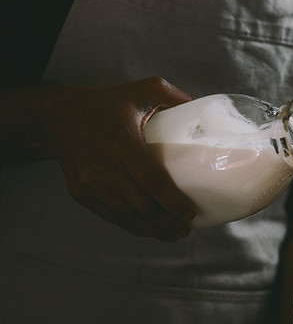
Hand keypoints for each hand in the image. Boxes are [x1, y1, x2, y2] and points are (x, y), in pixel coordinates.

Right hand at [48, 76, 196, 239]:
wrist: (60, 116)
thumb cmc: (105, 103)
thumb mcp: (141, 91)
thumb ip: (172, 96)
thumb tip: (201, 110)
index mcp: (122, 143)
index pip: (152, 182)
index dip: (172, 203)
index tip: (189, 213)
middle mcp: (103, 166)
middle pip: (142, 206)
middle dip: (167, 222)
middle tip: (186, 227)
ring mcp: (89, 183)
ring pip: (127, 217)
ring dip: (152, 229)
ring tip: (173, 233)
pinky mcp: (80, 193)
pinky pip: (111, 216)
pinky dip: (132, 226)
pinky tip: (149, 229)